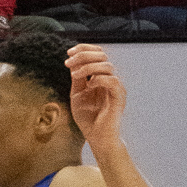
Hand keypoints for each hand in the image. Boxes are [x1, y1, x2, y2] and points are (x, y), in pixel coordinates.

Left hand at [68, 45, 125, 159]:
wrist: (96, 138)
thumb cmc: (88, 118)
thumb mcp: (77, 94)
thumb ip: (78, 78)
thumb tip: (73, 61)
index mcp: (101, 76)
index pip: (97, 53)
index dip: (84, 48)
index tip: (69, 52)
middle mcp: (110, 79)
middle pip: (102, 55)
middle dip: (83, 55)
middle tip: (68, 62)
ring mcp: (116, 87)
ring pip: (107, 65)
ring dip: (88, 66)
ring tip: (75, 75)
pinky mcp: (119, 97)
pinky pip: (112, 81)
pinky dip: (99, 79)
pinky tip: (88, 85)